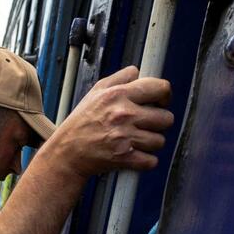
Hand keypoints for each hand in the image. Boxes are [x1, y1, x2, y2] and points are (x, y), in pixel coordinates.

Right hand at [50, 65, 173, 176]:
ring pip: (160, 141)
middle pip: (166, 118)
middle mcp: (124, 114)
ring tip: (135, 141)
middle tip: (145, 125)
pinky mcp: (125, 158)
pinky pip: (151, 161)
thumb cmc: (81, 123)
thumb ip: (119, 78)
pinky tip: (134, 155)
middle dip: (158, 123)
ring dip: (150, 143)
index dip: (165, 96)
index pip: (161, 88)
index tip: (161, 102)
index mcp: (118, 95)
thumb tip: (138, 72)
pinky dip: (145, 161)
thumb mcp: (95, 92)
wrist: (67, 153)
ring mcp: (125, 137)